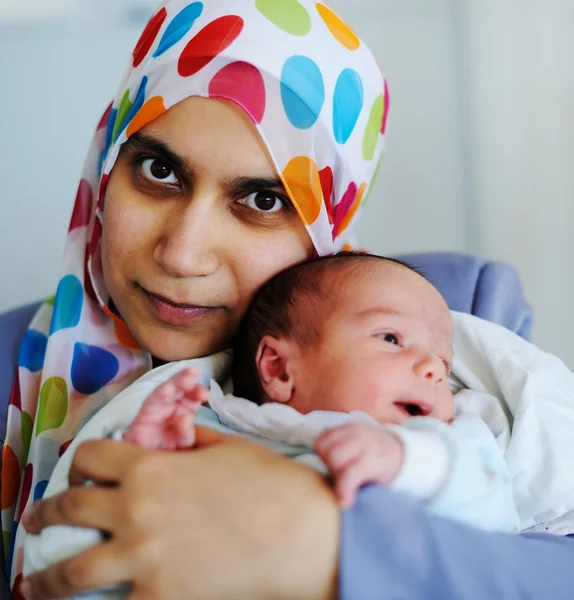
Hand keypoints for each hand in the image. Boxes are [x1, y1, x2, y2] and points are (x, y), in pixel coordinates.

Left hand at [22, 428, 337, 599]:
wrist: (302, 535)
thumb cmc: (269, 484)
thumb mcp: (227, 448)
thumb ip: (189, 441)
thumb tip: (175, 437)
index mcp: (149, 468)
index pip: (90, 456)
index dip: (80, 460)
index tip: (80, 470)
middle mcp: (134, 511)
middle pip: (68, 507)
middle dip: (46, 512)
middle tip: (36, 521)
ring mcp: (142, 559)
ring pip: (70, 571)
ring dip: (47, 576)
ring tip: (37, 582)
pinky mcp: (159, 598)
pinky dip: (107, 599)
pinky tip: (101, 599)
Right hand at [122, 367, 207, 449]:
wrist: (146, 460)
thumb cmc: (167, 449)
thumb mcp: (181, 444)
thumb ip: (186, 433)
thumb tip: (186, 417)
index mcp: (186, 409)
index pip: (194, 397)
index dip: (199, 392)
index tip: (206, 394)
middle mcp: (173, 404)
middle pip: (181, 388)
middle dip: (188, 379)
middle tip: (195, 372)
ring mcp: (159, 406)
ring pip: (167, 389)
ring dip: (176, 382)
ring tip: (186, 378)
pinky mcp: (145, 412)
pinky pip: (152, 401)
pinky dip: (159, 394)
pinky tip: (167, 389)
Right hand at [316, 423, 403, 507]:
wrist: (394, 447)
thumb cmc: (385, 471)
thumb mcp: (380, 483)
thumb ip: (360, 490)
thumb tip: (341, 501)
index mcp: (374, 457)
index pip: (350, 474)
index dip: (343, 490)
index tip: (344, 502)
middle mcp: (362, 440)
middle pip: (333, 457)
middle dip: (333, 471)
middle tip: (341, 479)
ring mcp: (351, 429)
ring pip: (323, 445)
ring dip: (325, 459)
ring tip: (336, 467)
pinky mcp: (344, 426)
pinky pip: (323, 437)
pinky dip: (323, 448)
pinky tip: (331, 457)